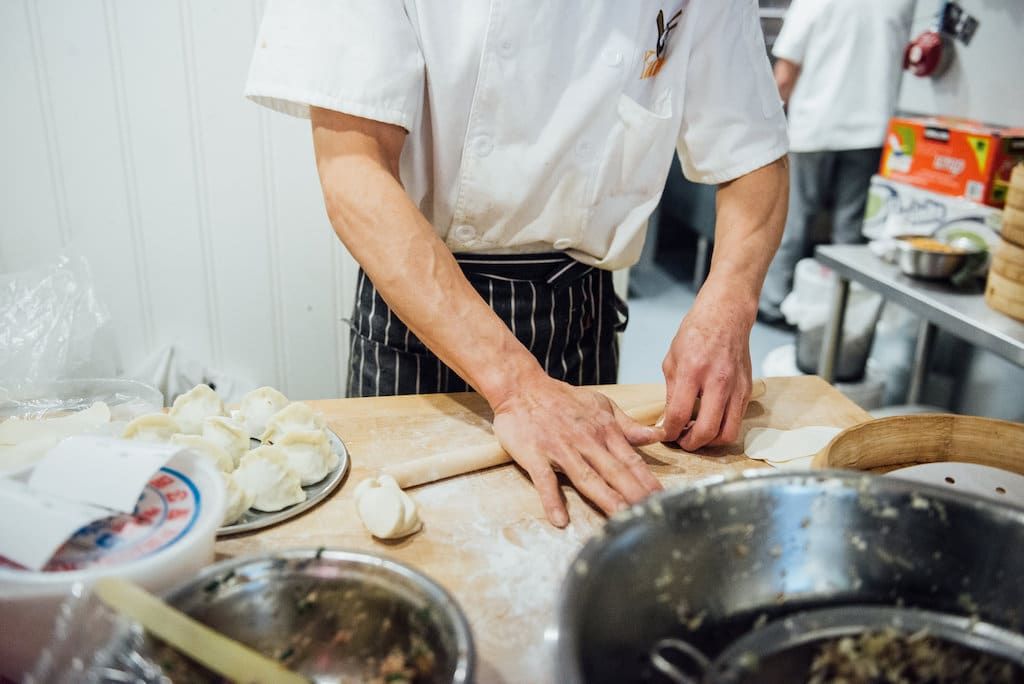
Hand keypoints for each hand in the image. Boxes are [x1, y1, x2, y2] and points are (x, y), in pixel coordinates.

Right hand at [491, 375, 663, 526]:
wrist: (522, 387)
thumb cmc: (562, 399)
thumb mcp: (600, 405)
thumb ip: (628, 425)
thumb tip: (657, 436)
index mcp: (603, 430)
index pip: (631, 460)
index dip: (648, 481)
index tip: (664, 500)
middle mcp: (585, 441)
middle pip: (614, 471)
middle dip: (634, 493)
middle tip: (650, 513)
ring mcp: (560, 448)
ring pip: (586, 477)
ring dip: (604, 498)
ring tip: (619, 518)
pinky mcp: (534, 454)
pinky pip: (544, 479)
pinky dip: (551, 499)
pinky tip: (560, 519)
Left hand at [661, 280, 754, 450]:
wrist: (726, 316)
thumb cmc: (696, 333)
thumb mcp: (672, 360)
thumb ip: (672, 392)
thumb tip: (669, 419)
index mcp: (693, 372)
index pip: (679, 415)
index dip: (670, 432)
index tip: (666, 435)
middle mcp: (718, 382)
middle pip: (708, 431)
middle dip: (692, 444)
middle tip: (682, 441)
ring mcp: (736, 387)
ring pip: (728, 433)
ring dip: (711, 442)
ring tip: (697, 434)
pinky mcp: (747, 390)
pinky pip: (737, 420)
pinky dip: (723, 428)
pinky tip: (710, 419)